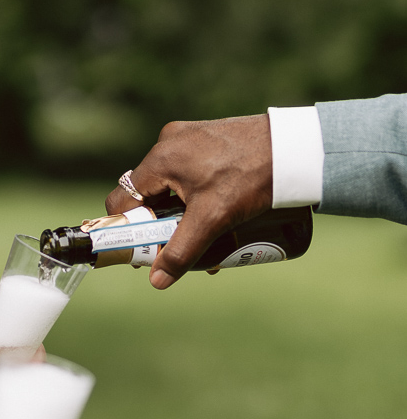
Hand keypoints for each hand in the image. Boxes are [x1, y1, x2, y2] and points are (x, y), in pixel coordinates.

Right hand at [105, 115, 272, 288]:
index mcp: (161, 159)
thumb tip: (157, 280)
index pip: (123, 199)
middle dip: (159, 224)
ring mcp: (188, 138)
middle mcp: (168, 143)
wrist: (295, 148)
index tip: (143, 248)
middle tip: (177, 246)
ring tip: (204, 234)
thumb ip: (182, 250)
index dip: (127, 227)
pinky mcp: (207, 139)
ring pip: (169, 185)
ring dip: (179, 212)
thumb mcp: (213, 218)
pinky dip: (193, 195)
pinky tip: (216, 210)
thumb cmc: (252, 177)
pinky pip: (187, 172)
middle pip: (146, 194)